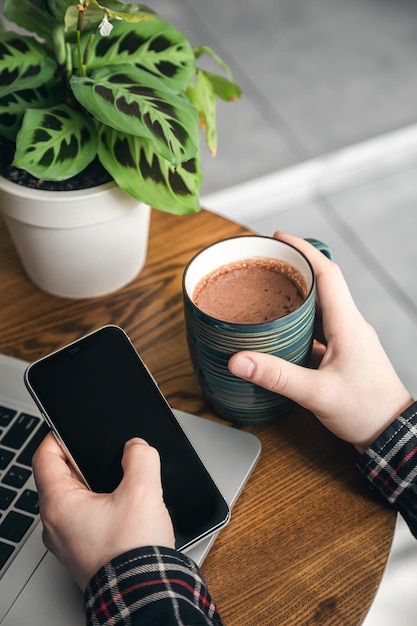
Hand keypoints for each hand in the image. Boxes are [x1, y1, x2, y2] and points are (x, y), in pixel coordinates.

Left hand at [32, 434, 174, 589]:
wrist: (144, 593)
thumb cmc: (132, 553)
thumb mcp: (143, 491)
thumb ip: (140, 457)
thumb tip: (137, 448)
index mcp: (59, 505)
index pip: (44, 457)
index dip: (58, 436)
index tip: (71, 428)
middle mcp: (56, 524)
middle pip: (60, 477)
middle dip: (84, 460)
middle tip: (107, 453)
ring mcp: (68, 540)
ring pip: (75, 499)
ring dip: (95, 484)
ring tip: (121, 479)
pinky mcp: (84, 551)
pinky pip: (85, 518)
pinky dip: (100, 505)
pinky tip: (125, 505)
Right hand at [228, 232, 413, 451]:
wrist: (391, 433)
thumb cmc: (365, 411)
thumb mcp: (316, 394)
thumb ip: (277, 376)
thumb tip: (240, 360)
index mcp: (347, 324)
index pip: (327, 273)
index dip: (304, 250)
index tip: (280, 237)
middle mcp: (349, 325)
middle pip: (322, 284)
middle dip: (294, 268)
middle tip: (266, 262)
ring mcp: (347, 340)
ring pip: (320, 307)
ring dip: (297, 295)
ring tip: (268, 291)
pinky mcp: (343, 354)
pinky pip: (319, 328)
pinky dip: (299, 323)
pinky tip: (280, 331)